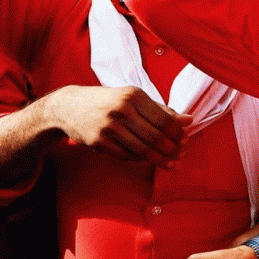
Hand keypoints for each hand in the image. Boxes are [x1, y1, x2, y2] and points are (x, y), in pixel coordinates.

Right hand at [45, 85, 190, 164]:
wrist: (69, 106)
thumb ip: (161, 110)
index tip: (186, 140)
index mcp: (133, 95)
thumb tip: (189, 120)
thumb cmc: (109, 102)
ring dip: (159, 159)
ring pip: (141, 149)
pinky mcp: (97, 141)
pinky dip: (139, 159)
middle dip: (171, 149)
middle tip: (181, 156)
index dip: (178, 133)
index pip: (164, 119)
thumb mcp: (133, 98)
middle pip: (154, 136)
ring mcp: (108, 126)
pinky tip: (148, 160)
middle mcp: (121, 110)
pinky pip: (126, 155)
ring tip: (170, 163)